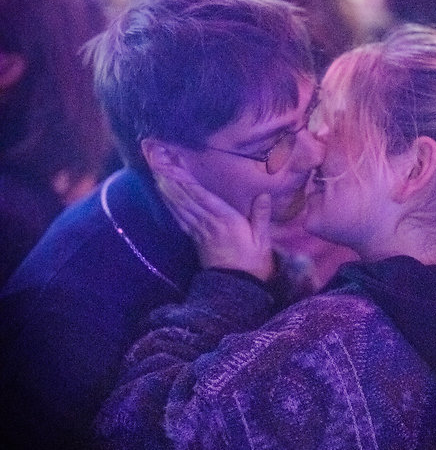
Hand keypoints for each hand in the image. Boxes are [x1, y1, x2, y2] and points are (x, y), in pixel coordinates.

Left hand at [156, 168, 273, 281]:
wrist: (236, 287)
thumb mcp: (262, 240)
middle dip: (171, 179)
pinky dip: (170, 204)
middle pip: (185, 198)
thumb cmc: (252, 262)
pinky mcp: (194, 237)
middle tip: (158, 162)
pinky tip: (164, 194)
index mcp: (226, 220)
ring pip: (179, 206)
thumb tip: (264, 194)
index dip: (187, 180)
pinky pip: (179, 217)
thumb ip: (261, 216)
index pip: (202, 196)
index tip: (175, 164)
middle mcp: (208, 222)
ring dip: (167, 189)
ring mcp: (198, 230)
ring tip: (156, 172)